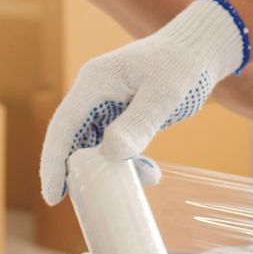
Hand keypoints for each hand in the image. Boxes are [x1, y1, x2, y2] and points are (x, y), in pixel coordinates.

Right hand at [39, 0, 249, 204]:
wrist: (200, 49)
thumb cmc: (183, 64)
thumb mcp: (163, 95)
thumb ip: (139, 124)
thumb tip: (111, 154)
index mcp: (94, 82)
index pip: (63, 126)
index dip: (54, 162)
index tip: (52, 196)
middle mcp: (93, 93)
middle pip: (71, 139)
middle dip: (74, 172)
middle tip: (85, 204)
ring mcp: (105, 104)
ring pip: (91, 146)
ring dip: (105, 170)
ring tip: (129, 187)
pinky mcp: (120, 114)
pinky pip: (112, 145)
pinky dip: (125, 163)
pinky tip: (149, 173)